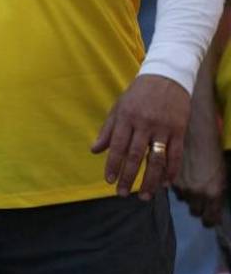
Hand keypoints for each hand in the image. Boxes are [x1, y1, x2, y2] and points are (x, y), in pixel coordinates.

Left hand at [91, 74, 188, 200]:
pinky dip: (171, 170)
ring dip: (150, 180)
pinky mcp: (179, 130)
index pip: (117, 146)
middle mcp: (144, 124)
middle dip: (129, 177)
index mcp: (126, 117)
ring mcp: (163, 128)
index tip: (109, 180)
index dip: (113, 165)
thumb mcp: (119, 108)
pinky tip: (166, 183)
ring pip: (156, 159)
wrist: (166, 77)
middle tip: (123, 193)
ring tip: (145, 195)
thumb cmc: (138, 94)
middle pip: (135, 155)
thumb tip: (94, 150)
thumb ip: (107, 130)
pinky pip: (176, 154)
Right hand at [174, 126, 225, 226]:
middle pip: (195, 212)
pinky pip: (172, 188)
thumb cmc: (213, 149)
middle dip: (198, 208)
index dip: (210, 220)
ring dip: (186, 196)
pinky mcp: (167, 176)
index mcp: (214, 193)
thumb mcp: (221, 172)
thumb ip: (215, 190)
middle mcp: (196, 192)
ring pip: (183, 200)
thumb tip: (212, 201)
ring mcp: (180, 185)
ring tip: (190, 185)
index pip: (210, 219)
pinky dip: (175, 186)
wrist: (194, 130)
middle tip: (200, 201)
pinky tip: (179, 178)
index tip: (210, 218)